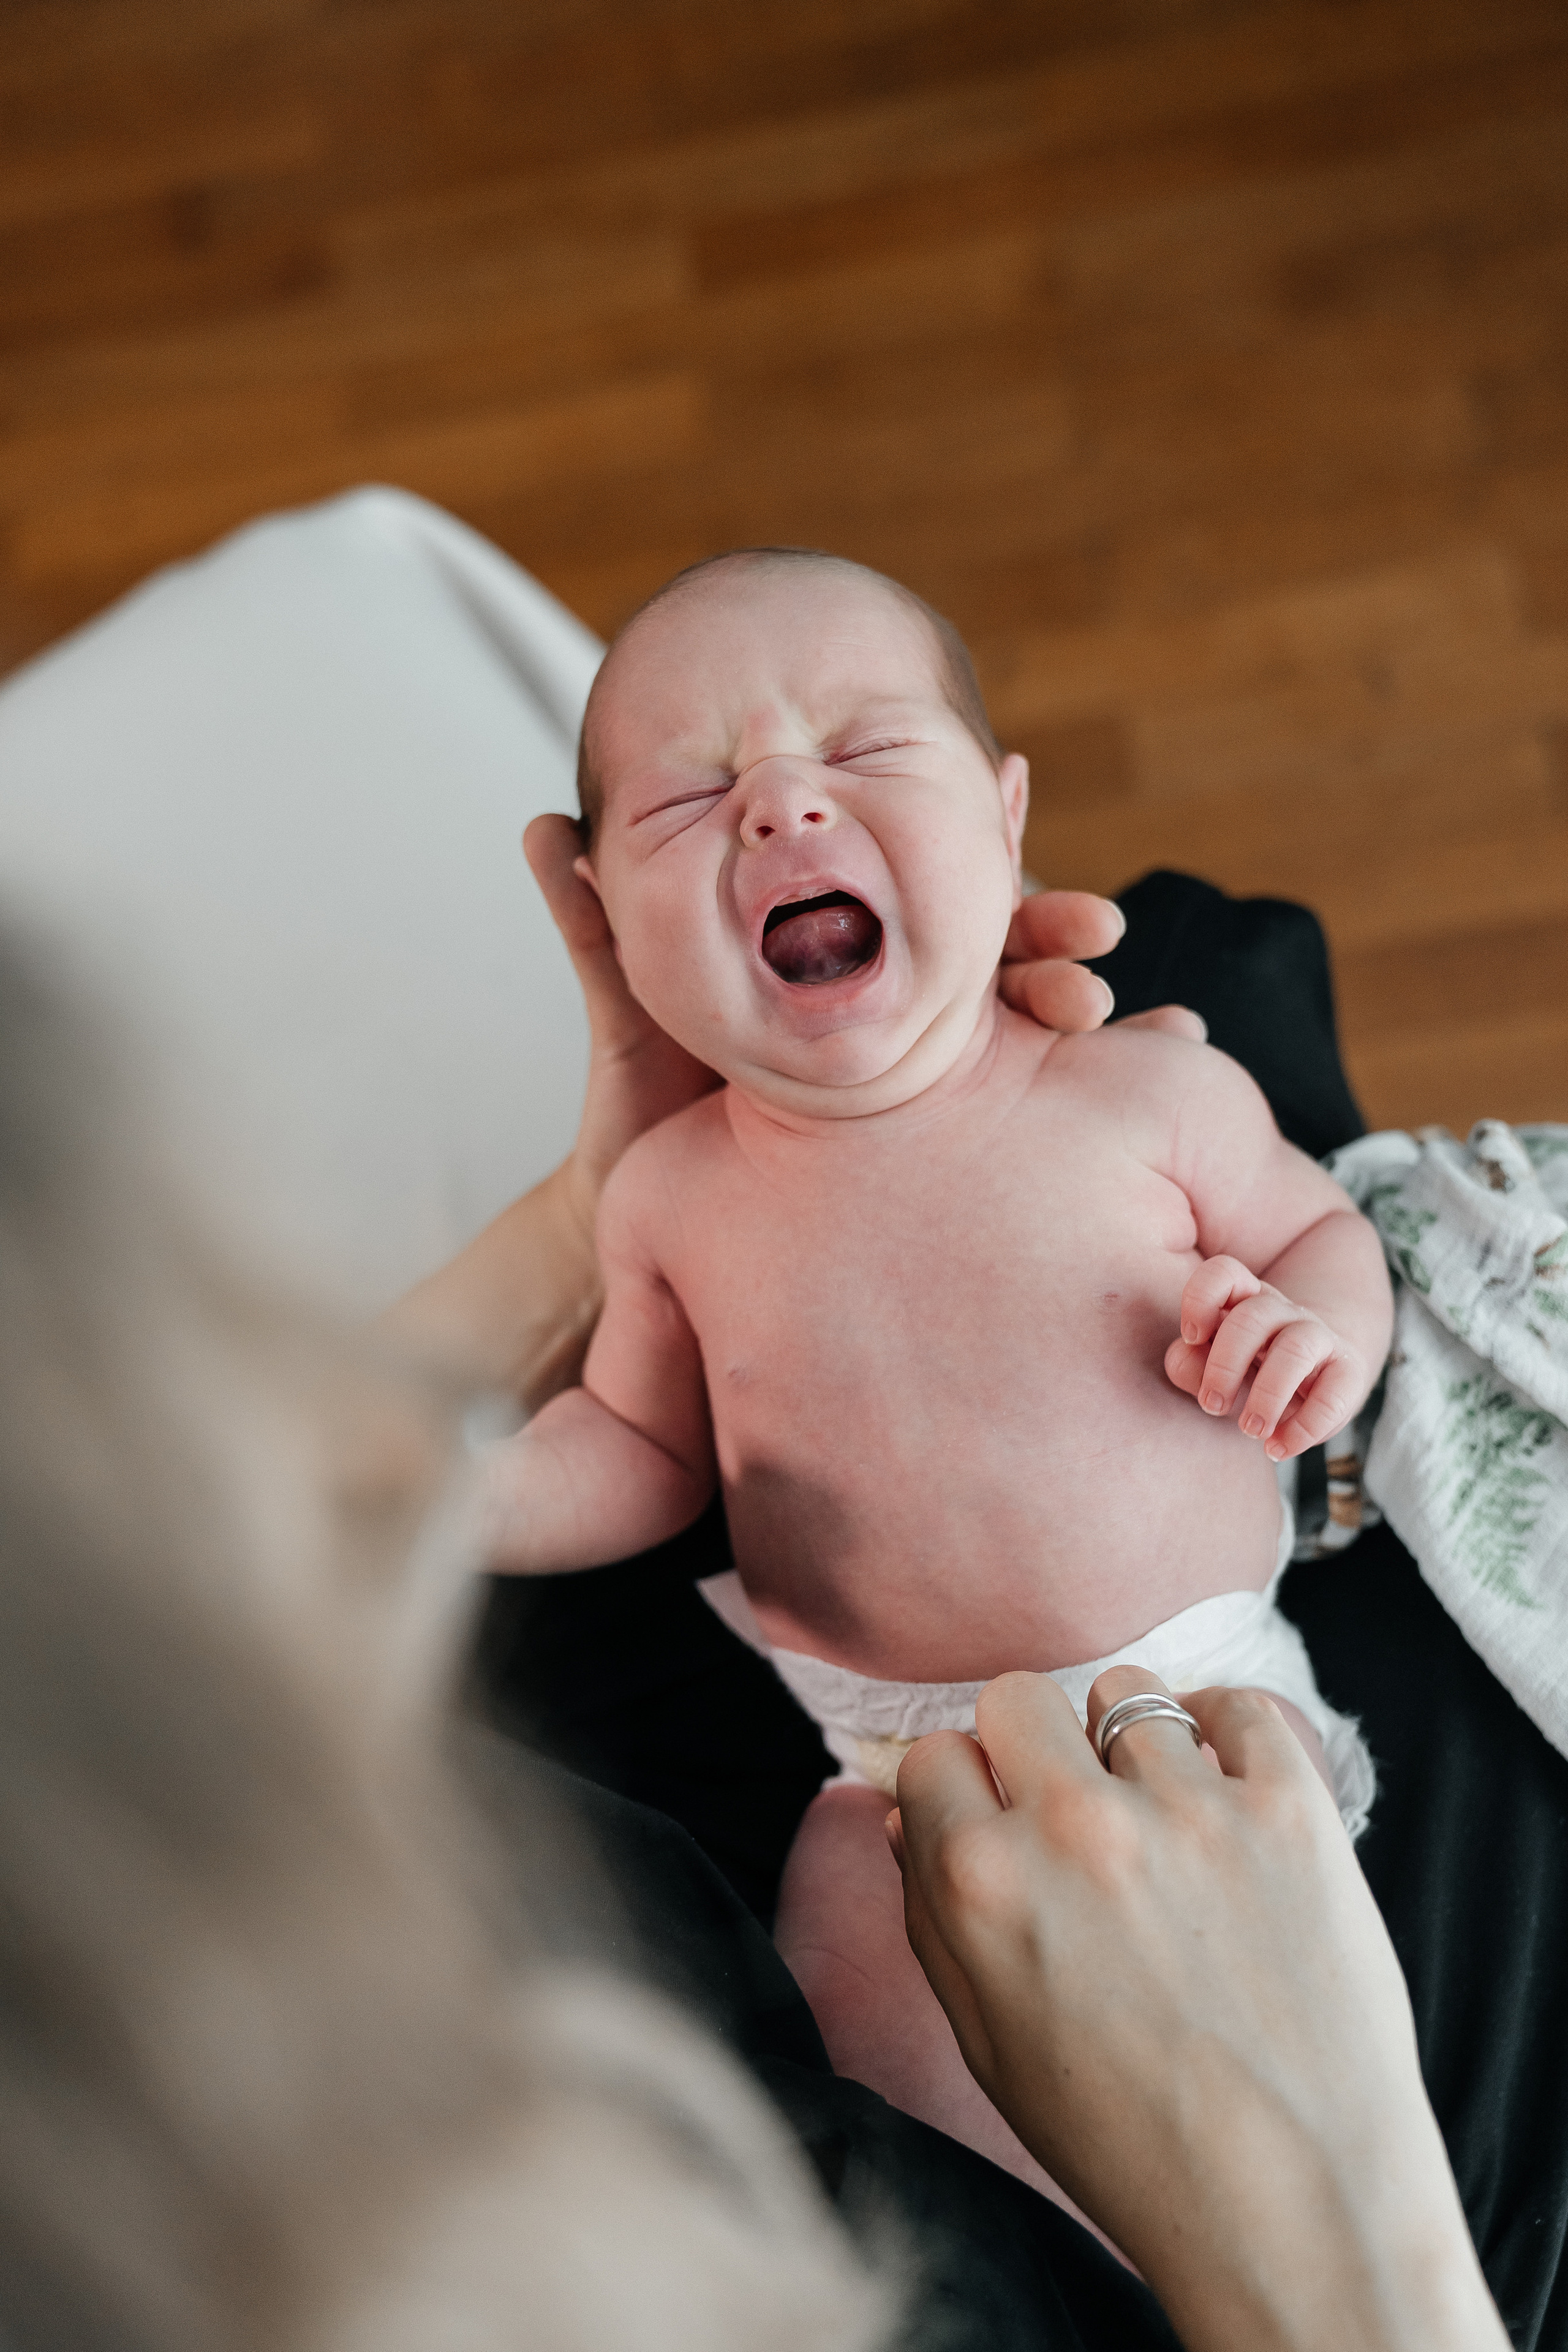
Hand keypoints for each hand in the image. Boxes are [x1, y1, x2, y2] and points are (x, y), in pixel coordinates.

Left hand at [530, 831, 1197, 1218]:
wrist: (641, 1220)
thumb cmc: (639, 1108)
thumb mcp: (626, 1004)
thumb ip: (595, 923)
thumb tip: (540, 822)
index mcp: (833, 966)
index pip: (916, 892)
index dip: (968, 845)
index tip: (1019, 783)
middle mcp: (884, 1017)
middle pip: (989, 962)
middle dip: (1052, 944)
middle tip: (1097, 943)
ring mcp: (908, 1082)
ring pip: (1019, 1039)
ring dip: (1085, 1021)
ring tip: (1148, 1022)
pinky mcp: (918, 1140)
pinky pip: (1015, 1120)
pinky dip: (1091, 1103)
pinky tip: (1161, 1079)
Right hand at [887, 1669, 1504, 2351]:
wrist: (1297, 2207)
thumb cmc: (1133, 2145)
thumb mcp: (989, 2045)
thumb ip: (933, 1918)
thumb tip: (909, 1815)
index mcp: (982, 1882)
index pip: (934, 1755)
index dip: (963, 1793)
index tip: (994, 1823)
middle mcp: (1074, 1825)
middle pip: (1018, 1697)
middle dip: (1030, 1747)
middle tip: (1068, 1812)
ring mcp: (1188, 1808)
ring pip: (1126, 1693)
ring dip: (1129, 1746)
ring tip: (1159, 1819)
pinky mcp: (1289, 1810)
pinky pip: (1240, 1708)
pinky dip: (1227, 1733)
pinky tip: (1224, 1789)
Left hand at [1164, 1255, 1368, 1461]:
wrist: (1312, 1384)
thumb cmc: (1248, 1375)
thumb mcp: (1213, 1369)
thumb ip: (1189, 1364)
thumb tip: (1186, 1358)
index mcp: (1243, 1300)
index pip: (1224, 1273)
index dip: (1202, 1298)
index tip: (1192, 1336)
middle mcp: (1281, 1312)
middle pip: (1251, 1318)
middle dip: (1225, 1366)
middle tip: (1212, 1406)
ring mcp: (1317, 1337)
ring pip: (1295, 1348)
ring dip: (1267, 1395)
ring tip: (1250, 1431)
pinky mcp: (1348, 1372)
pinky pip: (1334, 1394)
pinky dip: (1304, 1427)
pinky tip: (1279, 1448)